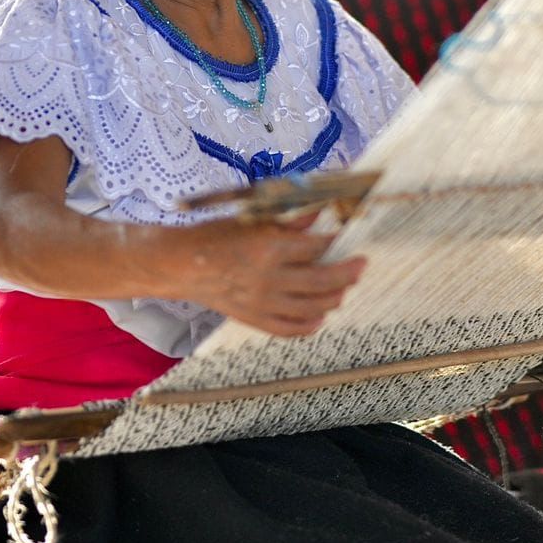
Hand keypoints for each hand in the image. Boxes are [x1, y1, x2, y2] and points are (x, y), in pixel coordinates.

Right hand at [175, 211, 366, 336]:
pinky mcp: (254, 319)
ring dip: (334, 297)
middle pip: (323, 280)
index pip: (316, 247)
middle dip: (348, 272)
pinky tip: (320, 316)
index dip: (336, 242)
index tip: (346, 237)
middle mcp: (270, 278)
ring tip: (343, 288)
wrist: (181, 265)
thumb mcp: (253, 220)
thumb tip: (319, 214)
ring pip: (313, 307)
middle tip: (361, 265)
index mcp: (269, 248)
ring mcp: (263, 303)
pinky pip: (290, 329)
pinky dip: (309, 325)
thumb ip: (289, 221)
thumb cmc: (215, 236)